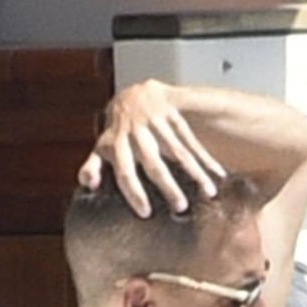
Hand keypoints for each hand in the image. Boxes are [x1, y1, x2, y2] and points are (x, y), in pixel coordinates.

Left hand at [78, 80, 227, 216]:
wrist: (137, 93)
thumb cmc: (119, 129)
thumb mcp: (103, 144)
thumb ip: (93, 166)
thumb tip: (88, 186)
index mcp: (117, 143)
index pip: (124, 172)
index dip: (134, 192)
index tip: (146, 213)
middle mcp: (136, 133)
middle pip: (153, 164)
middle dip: (168, 186)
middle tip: (181, 207)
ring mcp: (157, 123)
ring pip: (178, 152)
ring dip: (195, 173)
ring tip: (209, 193)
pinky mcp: (174, 114)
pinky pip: (192, 140)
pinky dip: (206, 158)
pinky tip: (218, 174)